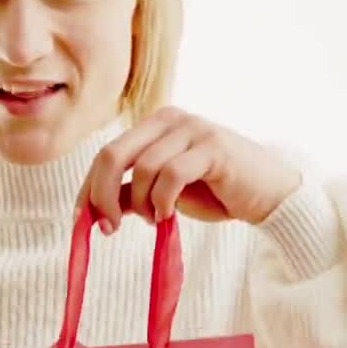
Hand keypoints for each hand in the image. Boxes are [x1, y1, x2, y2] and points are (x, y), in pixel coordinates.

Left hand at [76, 106, 302, 232]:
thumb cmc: (214, 192)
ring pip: (143, 168)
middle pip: (112, 154)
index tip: (81, 221)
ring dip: (142, 204)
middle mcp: (169, 119)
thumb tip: (93, 209)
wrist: (266, 193)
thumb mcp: (162, 194)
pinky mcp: (212, 147)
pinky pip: (171, 175)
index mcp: (153, 126)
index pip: (106, 154)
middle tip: (108, 228)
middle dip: (102, 195)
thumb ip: (131, 193)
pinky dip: (163, 201)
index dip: (88, 188)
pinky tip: (168, 215)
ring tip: (155, 219)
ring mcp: (192, 129)